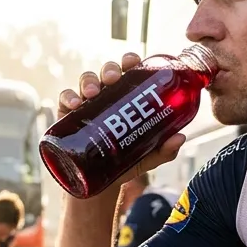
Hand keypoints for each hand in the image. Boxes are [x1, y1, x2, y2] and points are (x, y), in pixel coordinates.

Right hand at [57, 53, 186, 187]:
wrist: (99, 184)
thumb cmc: (125, 163)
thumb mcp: (147, 157)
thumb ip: (164, 149)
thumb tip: (180, 138)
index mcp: (126, 98)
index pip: (128, 72)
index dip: (130, 62)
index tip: (133, 61)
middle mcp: (107, 97)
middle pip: (107, 73)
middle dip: (110, 69)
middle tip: (113, 78)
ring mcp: (87, 105)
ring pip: (86, 81)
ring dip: (89, 81)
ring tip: (92, 93)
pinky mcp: (68, 116)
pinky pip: (65, 99)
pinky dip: (68, 97)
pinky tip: (74, 105)